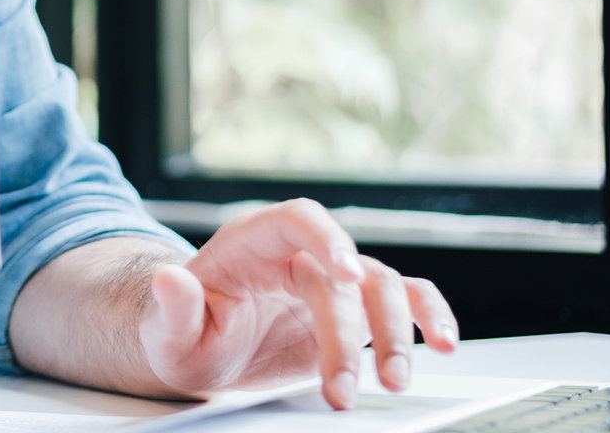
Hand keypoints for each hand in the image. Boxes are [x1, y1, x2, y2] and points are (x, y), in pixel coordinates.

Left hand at [138, 199, 457, 409]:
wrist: (204, 350)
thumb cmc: (184, 333)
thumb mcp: (166, 331)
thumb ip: (172, 307)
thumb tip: (168, 279)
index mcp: (253, 243)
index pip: (297, 220)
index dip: (327, 239)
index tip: (346, 273)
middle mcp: (299, 254)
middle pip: (344, 274)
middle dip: (350, 333)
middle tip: (344, 388)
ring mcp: (332, 281)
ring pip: (383, 287)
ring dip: (395, 333)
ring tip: (393, 381)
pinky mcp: (355, 311)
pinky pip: (405, 300)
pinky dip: (430, 316)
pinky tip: (444, 343)